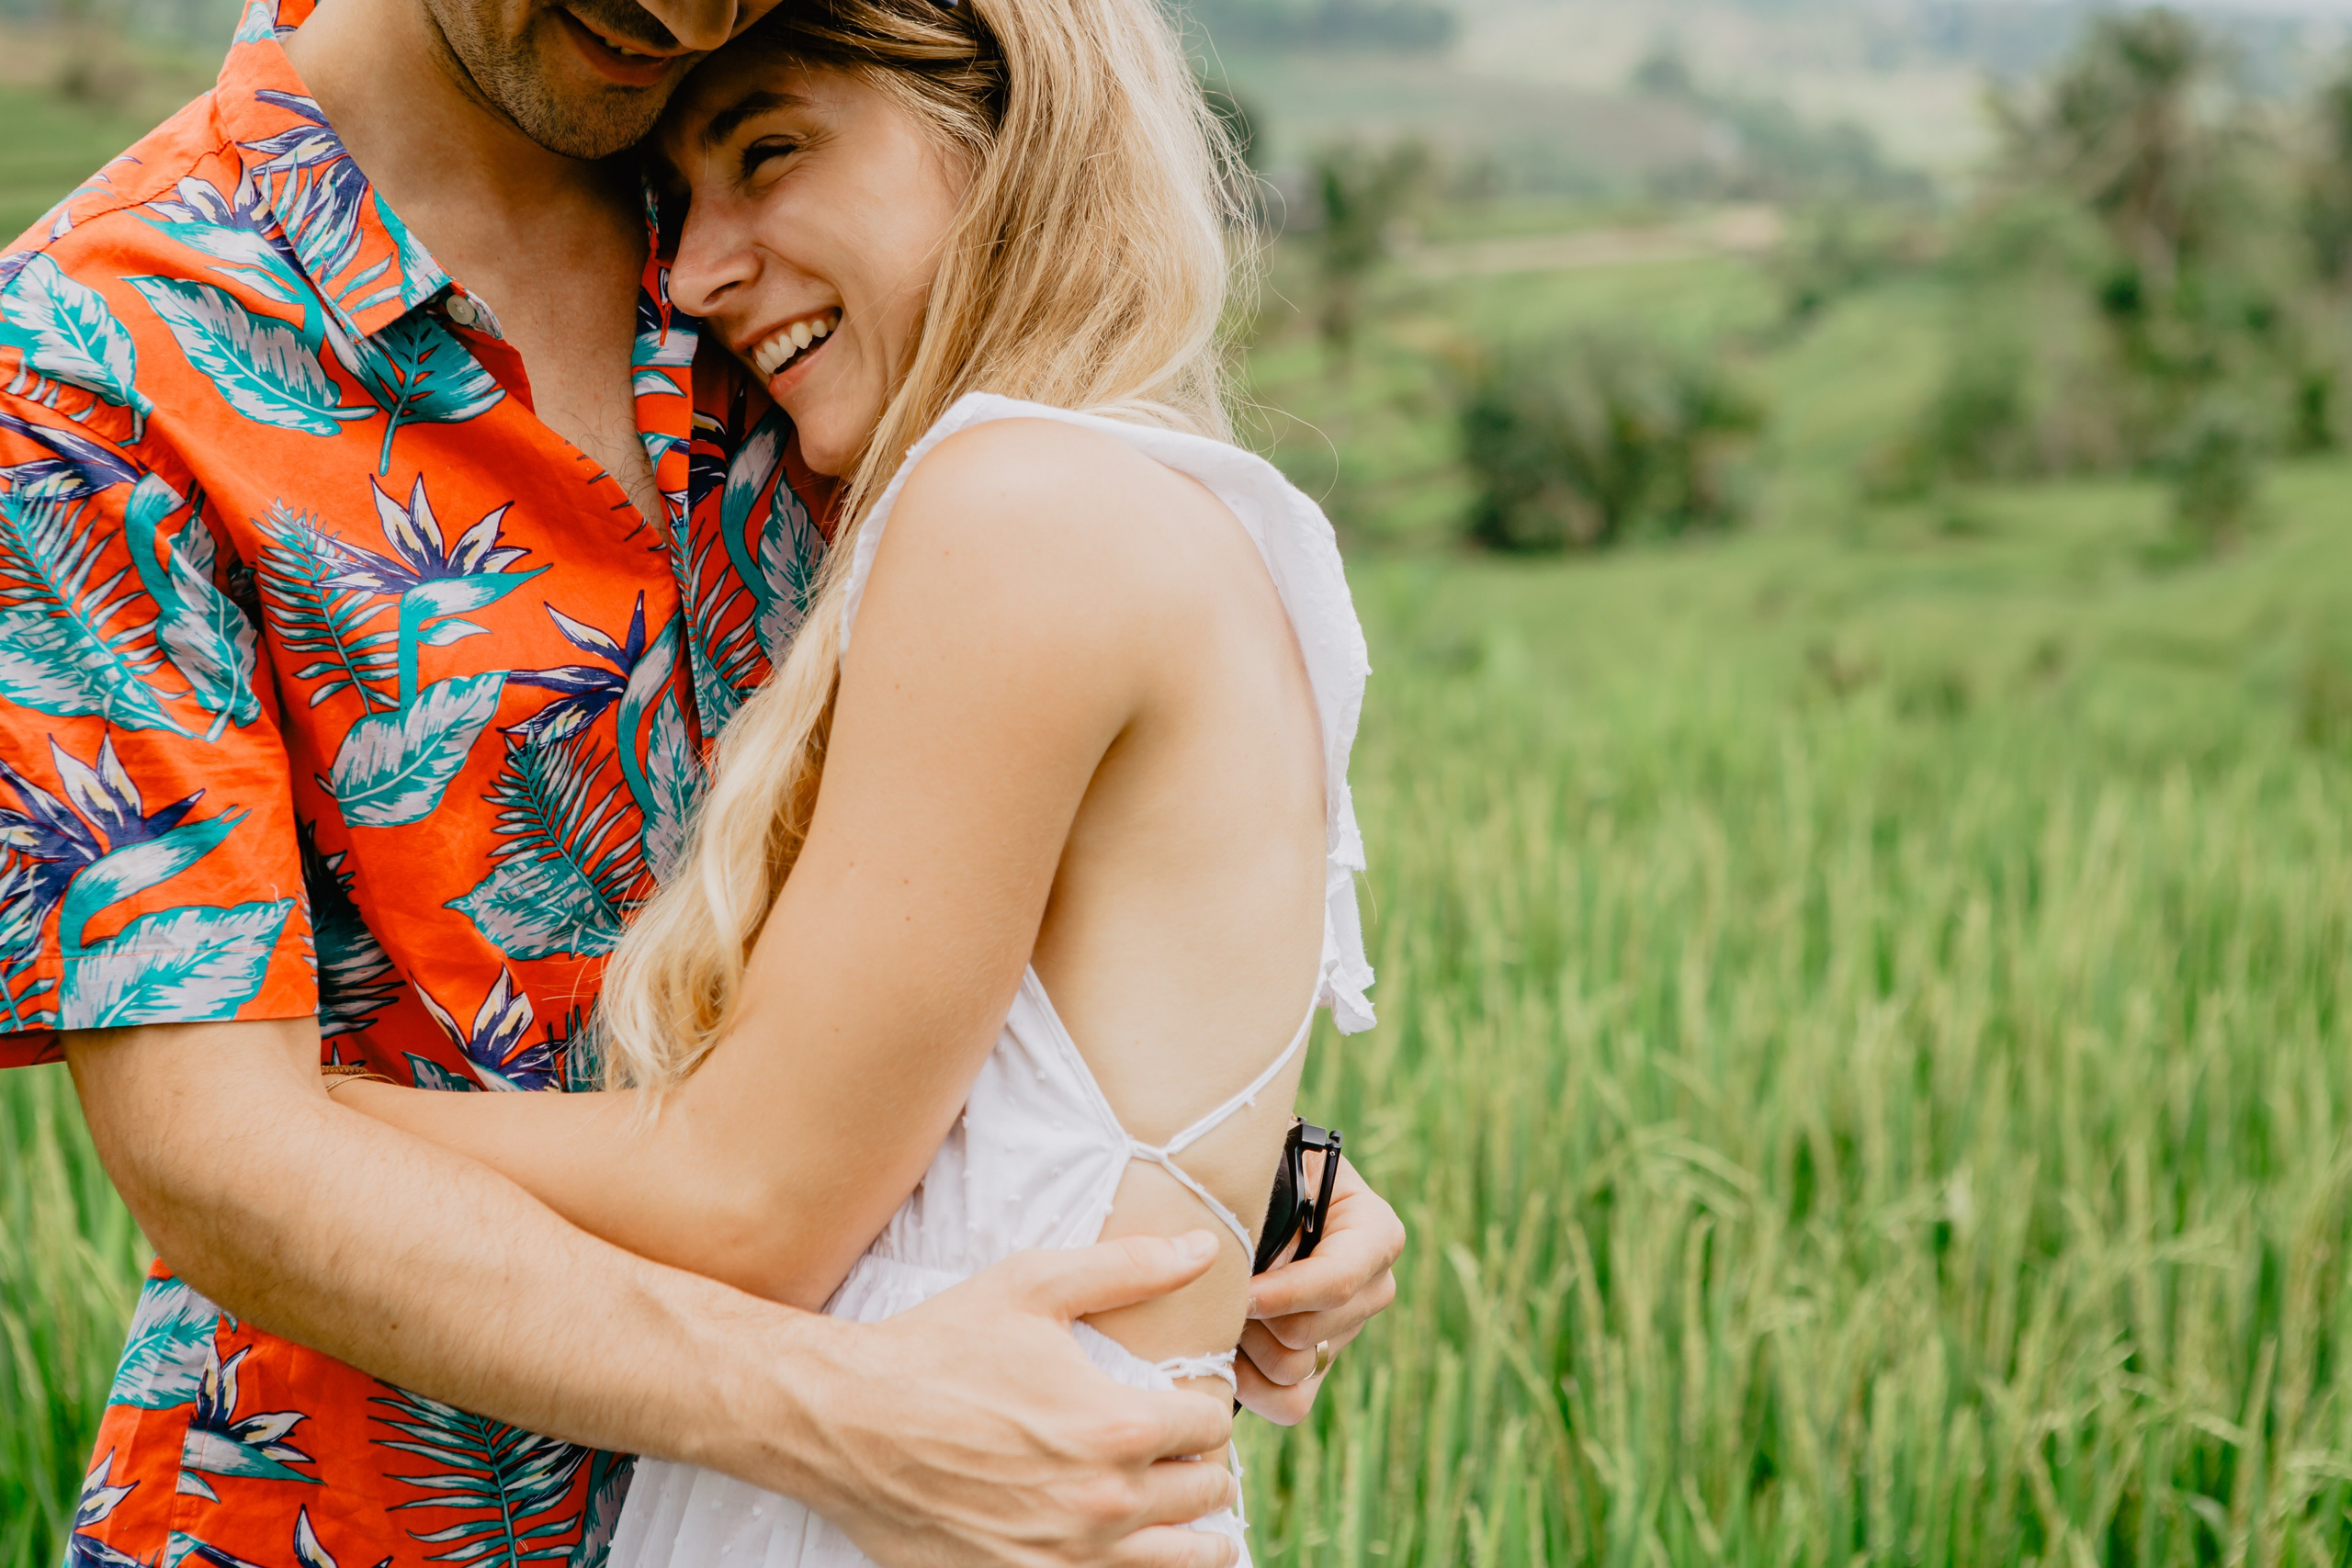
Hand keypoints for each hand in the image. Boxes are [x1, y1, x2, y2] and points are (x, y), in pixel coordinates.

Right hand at [782, 1231, 1242, 1567]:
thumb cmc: (936, 1346)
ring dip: (1196, 1535)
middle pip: (1205, 1495)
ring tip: (1192, 1520)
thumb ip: (1127, 1268)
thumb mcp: (1030, 1286)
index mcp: (1115, 1429)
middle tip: (1184, 1451)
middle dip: (1202, 1466)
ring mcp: (1065, 1559)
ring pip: (1182, 1562)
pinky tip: (1128, 1549)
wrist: (844, 1423)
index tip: (1189, 1402)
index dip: (1207, 1407)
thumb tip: (1202, 1250)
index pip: (1211, 1426)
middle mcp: (1102, 1504)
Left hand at [1235, 1157, 1403, 1424]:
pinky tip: (1227, 1349)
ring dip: (1246, 1345)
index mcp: (1376, 1233)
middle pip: (1308, 1331)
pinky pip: (1290, 1403)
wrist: (1266, 1194)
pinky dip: (1251, 1386)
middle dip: (1252, 1316)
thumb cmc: (1265, 1174)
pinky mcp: (1323, 1367)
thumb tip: (1227, 1253)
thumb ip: (1266, 1204)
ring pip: (1294, 1368)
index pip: (1336, 1280)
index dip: (1279, 1294)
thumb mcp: (1273, 1172)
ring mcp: (1350, 1332)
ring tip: (1219, 1311)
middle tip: (1210, 1293)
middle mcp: (1374, 1288)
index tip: (1236, 1291)